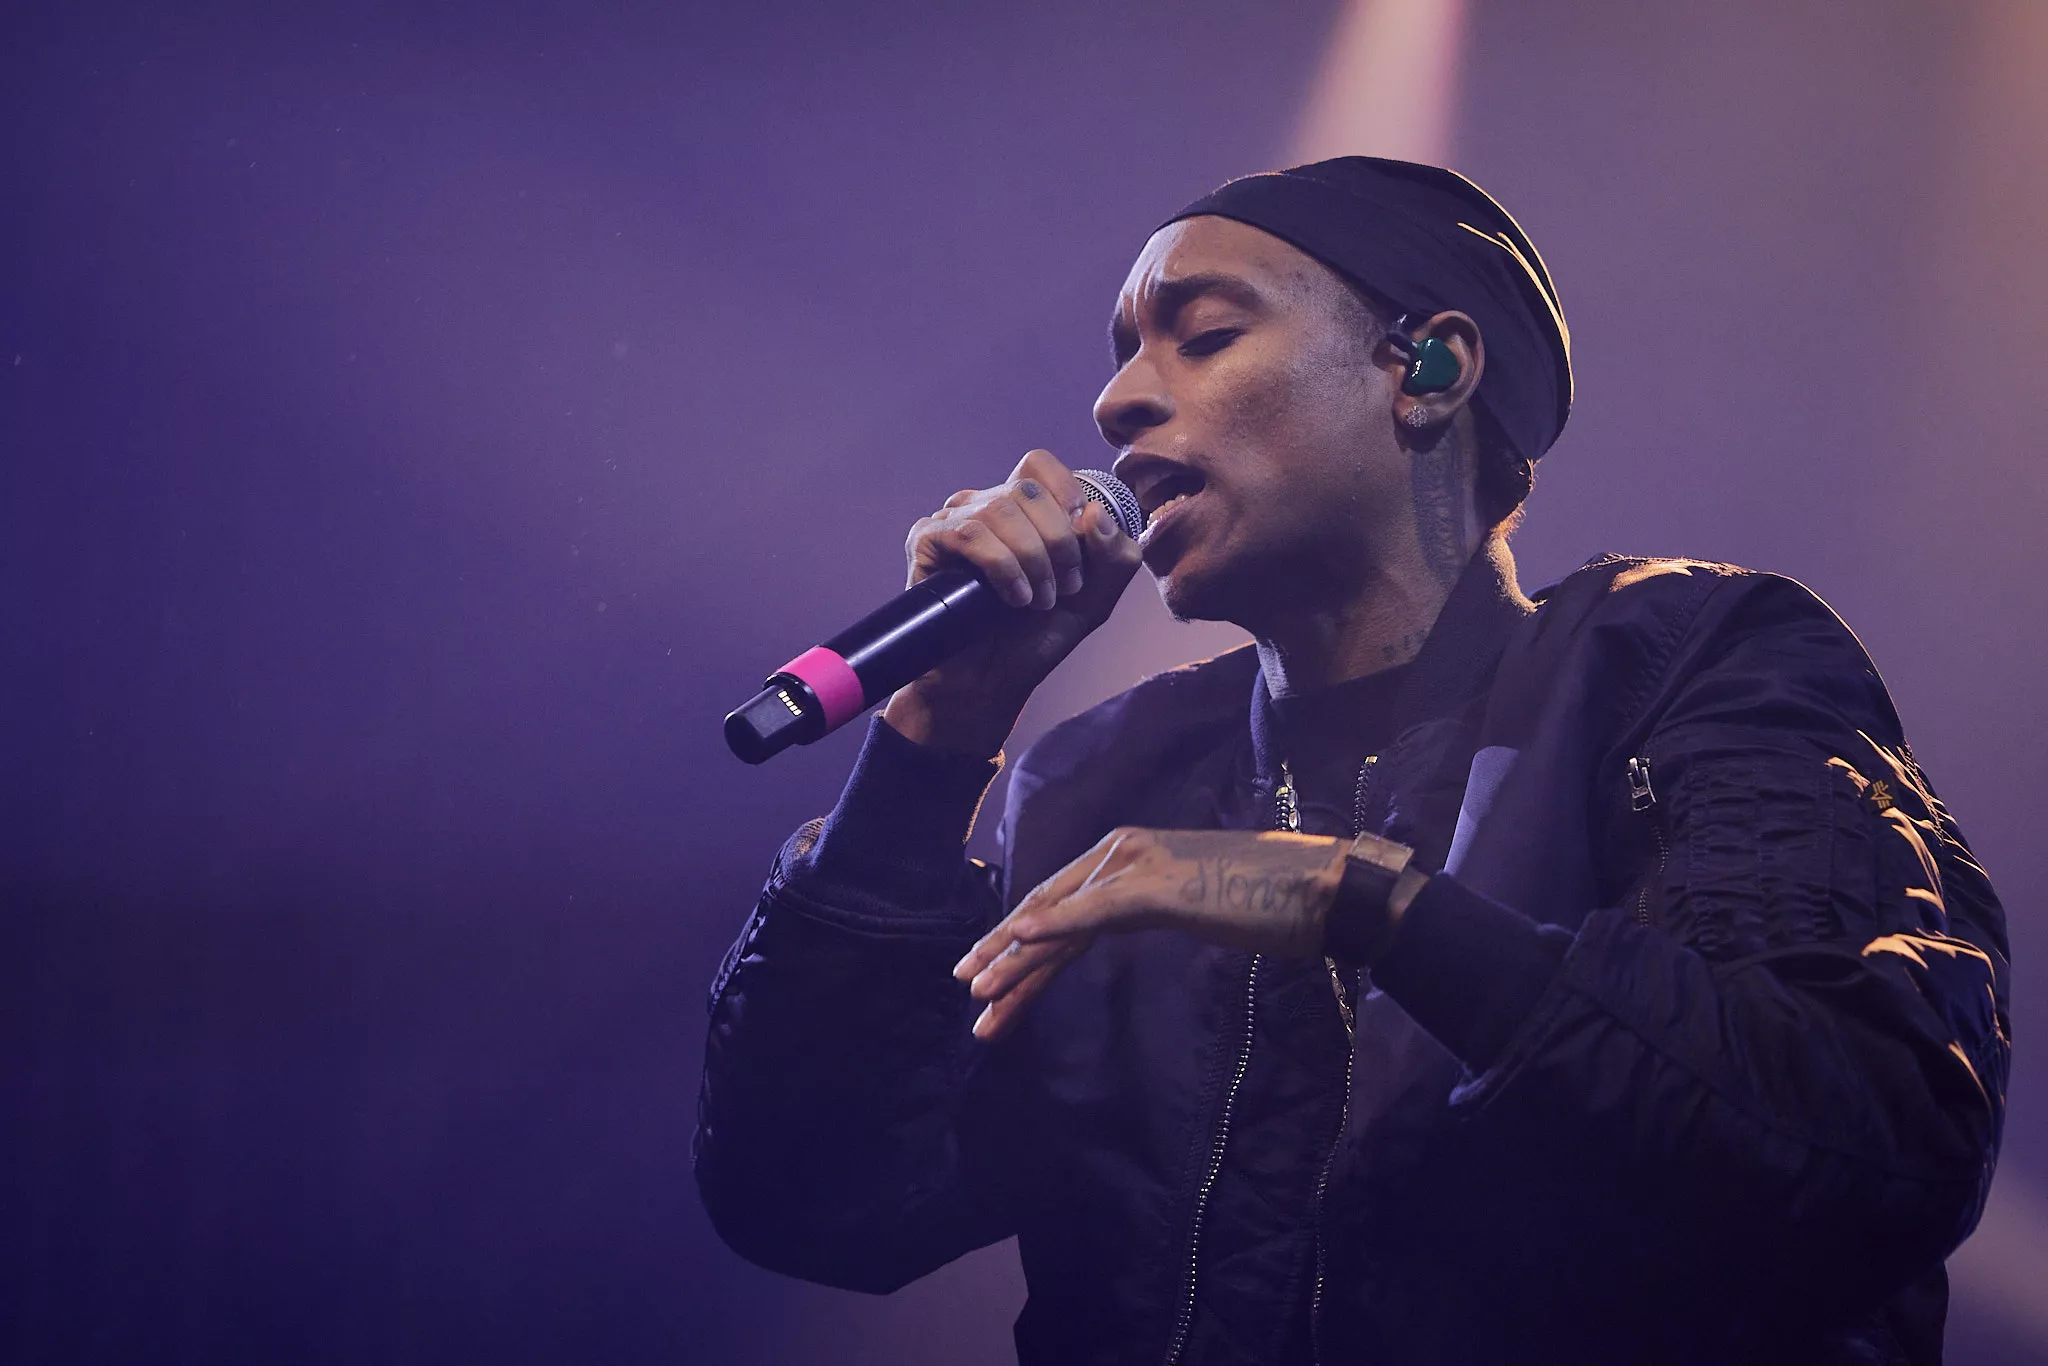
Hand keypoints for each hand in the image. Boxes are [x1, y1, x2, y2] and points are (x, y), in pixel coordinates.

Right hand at [881, 450, 1143, 757]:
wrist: (990, 682)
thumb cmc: (1035, 638)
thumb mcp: (1095, 598)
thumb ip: (1116, 556)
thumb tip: (1095, 514)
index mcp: (1022, 508)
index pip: (1039, 465)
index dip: (1066, 494)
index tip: (1081, 542)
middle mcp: (985, 506)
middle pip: (1028, 488)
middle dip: (1058, 542)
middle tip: (1062, 589)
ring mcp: (953, 521)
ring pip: (1000, 508)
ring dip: (1031, 559)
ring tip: (1037, 601)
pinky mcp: (927, 541)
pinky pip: (969, 533)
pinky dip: (1002, 567)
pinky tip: (1013, 598)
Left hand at [952, 828, 1350, 1040]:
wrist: (1319, 889)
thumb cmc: (1268, 902)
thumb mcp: (1193, 906)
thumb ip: (1154, 909)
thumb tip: (1130, 924)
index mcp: (1128, 858)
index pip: (1060, 908)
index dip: (1021, 945)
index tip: (991, 984)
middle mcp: (1120, 853)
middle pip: (1047, 911)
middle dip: (1003, 955)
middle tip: (968, 992)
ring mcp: (1135, 866)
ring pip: (1058, 917)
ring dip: (1014, 957)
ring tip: (978, 992)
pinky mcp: (1154, 887)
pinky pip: (1091, 912)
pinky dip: (1051, 929)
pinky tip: (1016, 946)